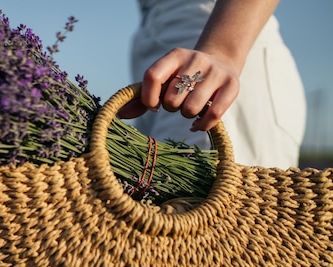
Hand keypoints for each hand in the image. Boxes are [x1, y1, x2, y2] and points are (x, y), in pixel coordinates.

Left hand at [117, 47, 240, 131]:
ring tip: (189, 106)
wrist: (220, 62)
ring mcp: (216, 72)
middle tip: (177, 102)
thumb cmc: (181, 77)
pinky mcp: (232, 86)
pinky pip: (213, 115)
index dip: (149, 97)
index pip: (152, 76)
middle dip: (171, 107)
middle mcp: (196, 60)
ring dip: (186, 115)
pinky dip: (202, 125)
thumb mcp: (163, 80)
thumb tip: (119, 115)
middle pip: (172, 99)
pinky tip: (197, 123)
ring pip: (190, 109)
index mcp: (174, 56)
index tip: (153, 105)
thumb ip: (140, 98)